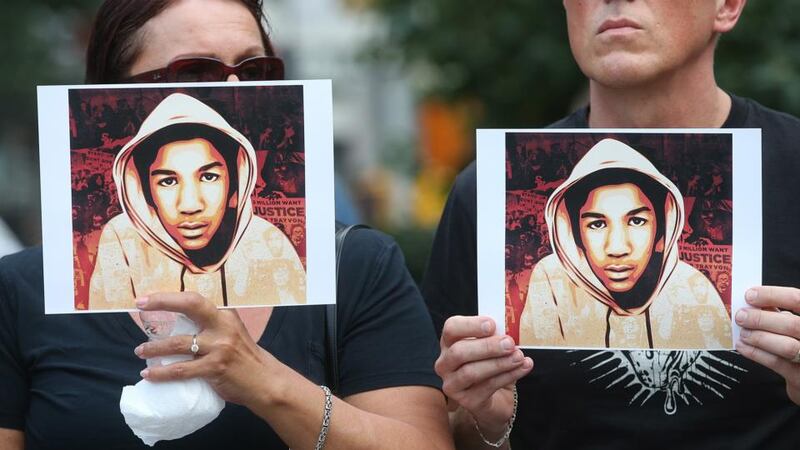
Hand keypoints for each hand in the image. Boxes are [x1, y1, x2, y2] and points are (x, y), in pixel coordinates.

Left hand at [134, 292, 274, 405]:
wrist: (266, 381)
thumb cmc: (244, 358)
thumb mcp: (232, 333)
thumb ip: (211, 326)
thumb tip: (177, 324)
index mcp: (226, 315)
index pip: (195, 299)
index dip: (169, 297)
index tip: (147, 299)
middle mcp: (223, 326)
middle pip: (190, 306)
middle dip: (162, 303)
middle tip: (140, 307)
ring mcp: (219, 347)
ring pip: (178, 343)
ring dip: (154, 348)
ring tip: (140, 351)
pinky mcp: (215, 368)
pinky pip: (181, 370)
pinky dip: (161, 372)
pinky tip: (150, 374)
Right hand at [434, 316, 532, 435]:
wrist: (497, 397)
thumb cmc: (492, 364)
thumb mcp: (493, 346)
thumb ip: (496, 336)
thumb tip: (508, 331)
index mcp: (449, 342)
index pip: (451, 328)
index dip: (470, 325)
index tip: (491, 325)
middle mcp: (445, 363)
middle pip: (459, 352)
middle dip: (487, 347)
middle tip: (509, 343)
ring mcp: (453, 384)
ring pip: (471, 372)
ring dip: (498, 363)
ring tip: (519, 357)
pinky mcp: (466, 401)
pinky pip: (487, 387)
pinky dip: (507, 376)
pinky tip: (522, 368)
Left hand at [735, 286, 799, 404]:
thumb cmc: (798, 343)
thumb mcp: (793, 324)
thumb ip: (779, 313)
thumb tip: (753, 301)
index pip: (797, 300)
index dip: (772, 295)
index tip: (751, 295)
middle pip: (793, 325)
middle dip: (761, 319)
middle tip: (741, 316)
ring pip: (787, 346)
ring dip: (759, 337)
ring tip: (744, 333)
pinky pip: (776, 363)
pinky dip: (755, 352)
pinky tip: (743, 346)